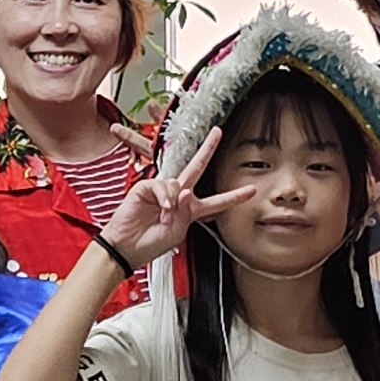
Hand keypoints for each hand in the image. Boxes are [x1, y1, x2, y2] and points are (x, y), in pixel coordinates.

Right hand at [95, 128, 260, 270]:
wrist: (127, 248)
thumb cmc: (151, 244)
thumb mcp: (178, 231)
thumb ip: (186, 212)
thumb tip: (183, 192)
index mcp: (189, 210)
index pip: (216, 201)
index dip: (234, 196)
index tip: (252, 191)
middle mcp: (178, 196)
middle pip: (196, 167)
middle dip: (207, 149)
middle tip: (218, 132)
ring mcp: (162, 190)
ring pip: (178, 182)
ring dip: (173, 201)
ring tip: (164, 215)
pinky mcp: (146, 186)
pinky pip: (162, 185)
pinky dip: (163, 197)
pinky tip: (159, 207)